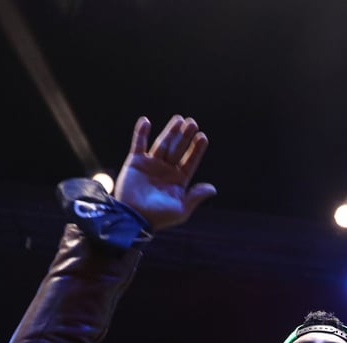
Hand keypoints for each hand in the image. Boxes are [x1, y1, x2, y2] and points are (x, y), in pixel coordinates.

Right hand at [114, 115, 216, 230]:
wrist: (133, 218)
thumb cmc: (158, 217)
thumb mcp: (181, 210)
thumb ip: (196, 197)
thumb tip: (213, 189)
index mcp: (179, 180)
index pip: (190, 161)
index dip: (196, 149)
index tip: (203, 137)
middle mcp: (166, 170)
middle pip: (178, 149)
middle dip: (185, 136)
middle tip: (192, 123)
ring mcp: (151, 164)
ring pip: (162, 144)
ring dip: (170, 131)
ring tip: (179, 119)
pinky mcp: (135, 162)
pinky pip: (138, 144)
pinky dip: (141, 133)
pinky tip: (146, 121)